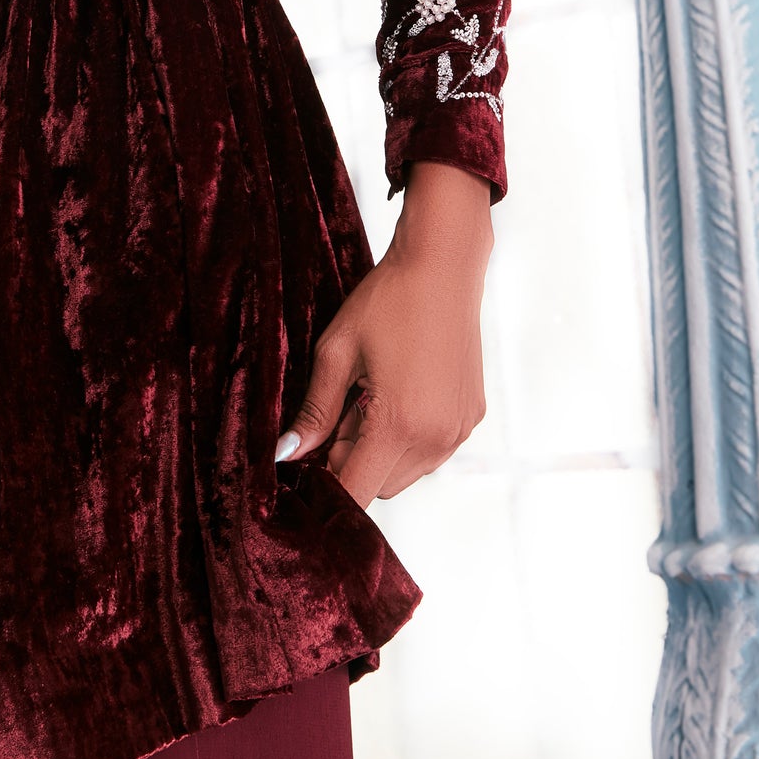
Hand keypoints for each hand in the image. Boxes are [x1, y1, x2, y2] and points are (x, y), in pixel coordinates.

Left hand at [274, 161, 493, 508]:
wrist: (442, 266)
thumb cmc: (388, 301)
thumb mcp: (337, 351)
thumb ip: (313, 410)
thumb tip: (287, 453)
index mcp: (397, 425)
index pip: (356, 492)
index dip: (326, 488)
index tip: (308, 465)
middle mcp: (435, 439)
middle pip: (379, 486)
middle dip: (351, 459)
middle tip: (342, 406)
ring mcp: (458, 431)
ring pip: (405, 472)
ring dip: (381, 450)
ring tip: (372, 392)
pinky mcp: (471, 419)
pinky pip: (431, 451)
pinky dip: (409, 437)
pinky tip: (401, 389)